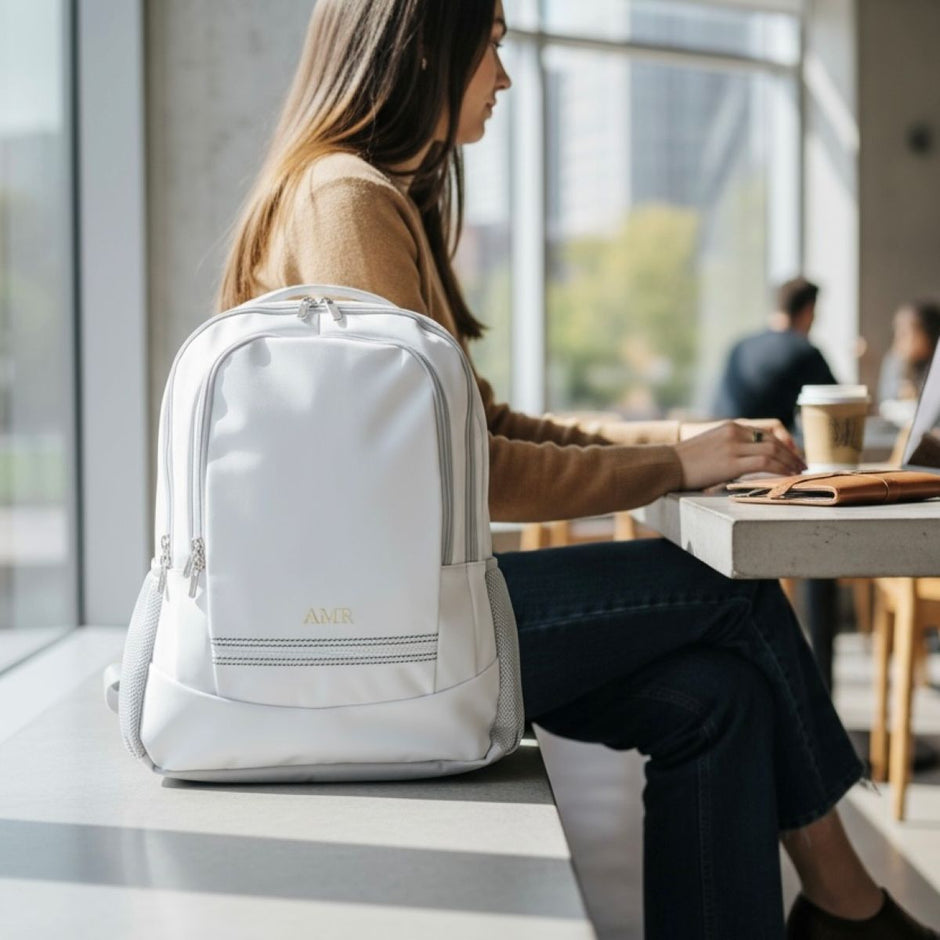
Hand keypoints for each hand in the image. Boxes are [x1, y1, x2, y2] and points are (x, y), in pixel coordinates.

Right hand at [674, 421, 806, 490]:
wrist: (666, 465)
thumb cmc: (683, 462)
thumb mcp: (709, 447)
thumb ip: (728, 448)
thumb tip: (743, 463)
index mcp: (730, 427)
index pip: (766, 432)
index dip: (784, 444)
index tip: (792, 455)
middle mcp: (734, 432)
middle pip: (773, 440)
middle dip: (791, 453)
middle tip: (802, 465)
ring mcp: (733, 446)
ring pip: (773, 450)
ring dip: (790, 462)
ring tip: (799, 473)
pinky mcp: (732, 461)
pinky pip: (765, 462)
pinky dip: (780, 469)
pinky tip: (787, 476)